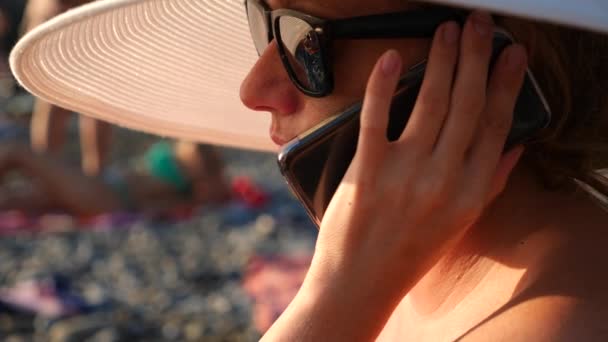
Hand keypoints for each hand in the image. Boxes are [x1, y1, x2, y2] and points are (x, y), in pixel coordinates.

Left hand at [307, 12, 527, 314]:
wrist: (361, 280)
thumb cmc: (410, 251)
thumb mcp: (461, 222)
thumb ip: (490, 183)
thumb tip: (516, 144)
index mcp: (470, 191)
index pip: (496, 124)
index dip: (506, 83)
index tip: (511, 52)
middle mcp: (443, 179)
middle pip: (468, 104)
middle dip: (476, 56)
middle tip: (477, 24)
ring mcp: (404, 174)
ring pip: (431, 103)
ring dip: (442, 60)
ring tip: (446, 31)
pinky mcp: (367, 172)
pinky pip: (377, 118)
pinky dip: (384, 85)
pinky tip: (393, 58)